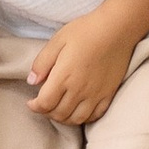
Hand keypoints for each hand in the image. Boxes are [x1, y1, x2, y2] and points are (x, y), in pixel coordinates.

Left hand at [28, 4, 138, 127]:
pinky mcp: (109, 94)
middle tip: (43, 105)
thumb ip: (42, 62)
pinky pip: (95, 115)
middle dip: (47, 113)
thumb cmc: (86, 31)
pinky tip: (78, 111)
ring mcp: (96, 94)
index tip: (31, 103)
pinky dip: (84, 118)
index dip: (35, 107)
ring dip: (64, 118)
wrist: (117, 29)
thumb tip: (32, 81)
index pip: (45, 103)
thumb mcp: (57, 40)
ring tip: (59, 110)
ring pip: (77, 119)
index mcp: (64, 76)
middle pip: (59, 114)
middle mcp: (79, 90)